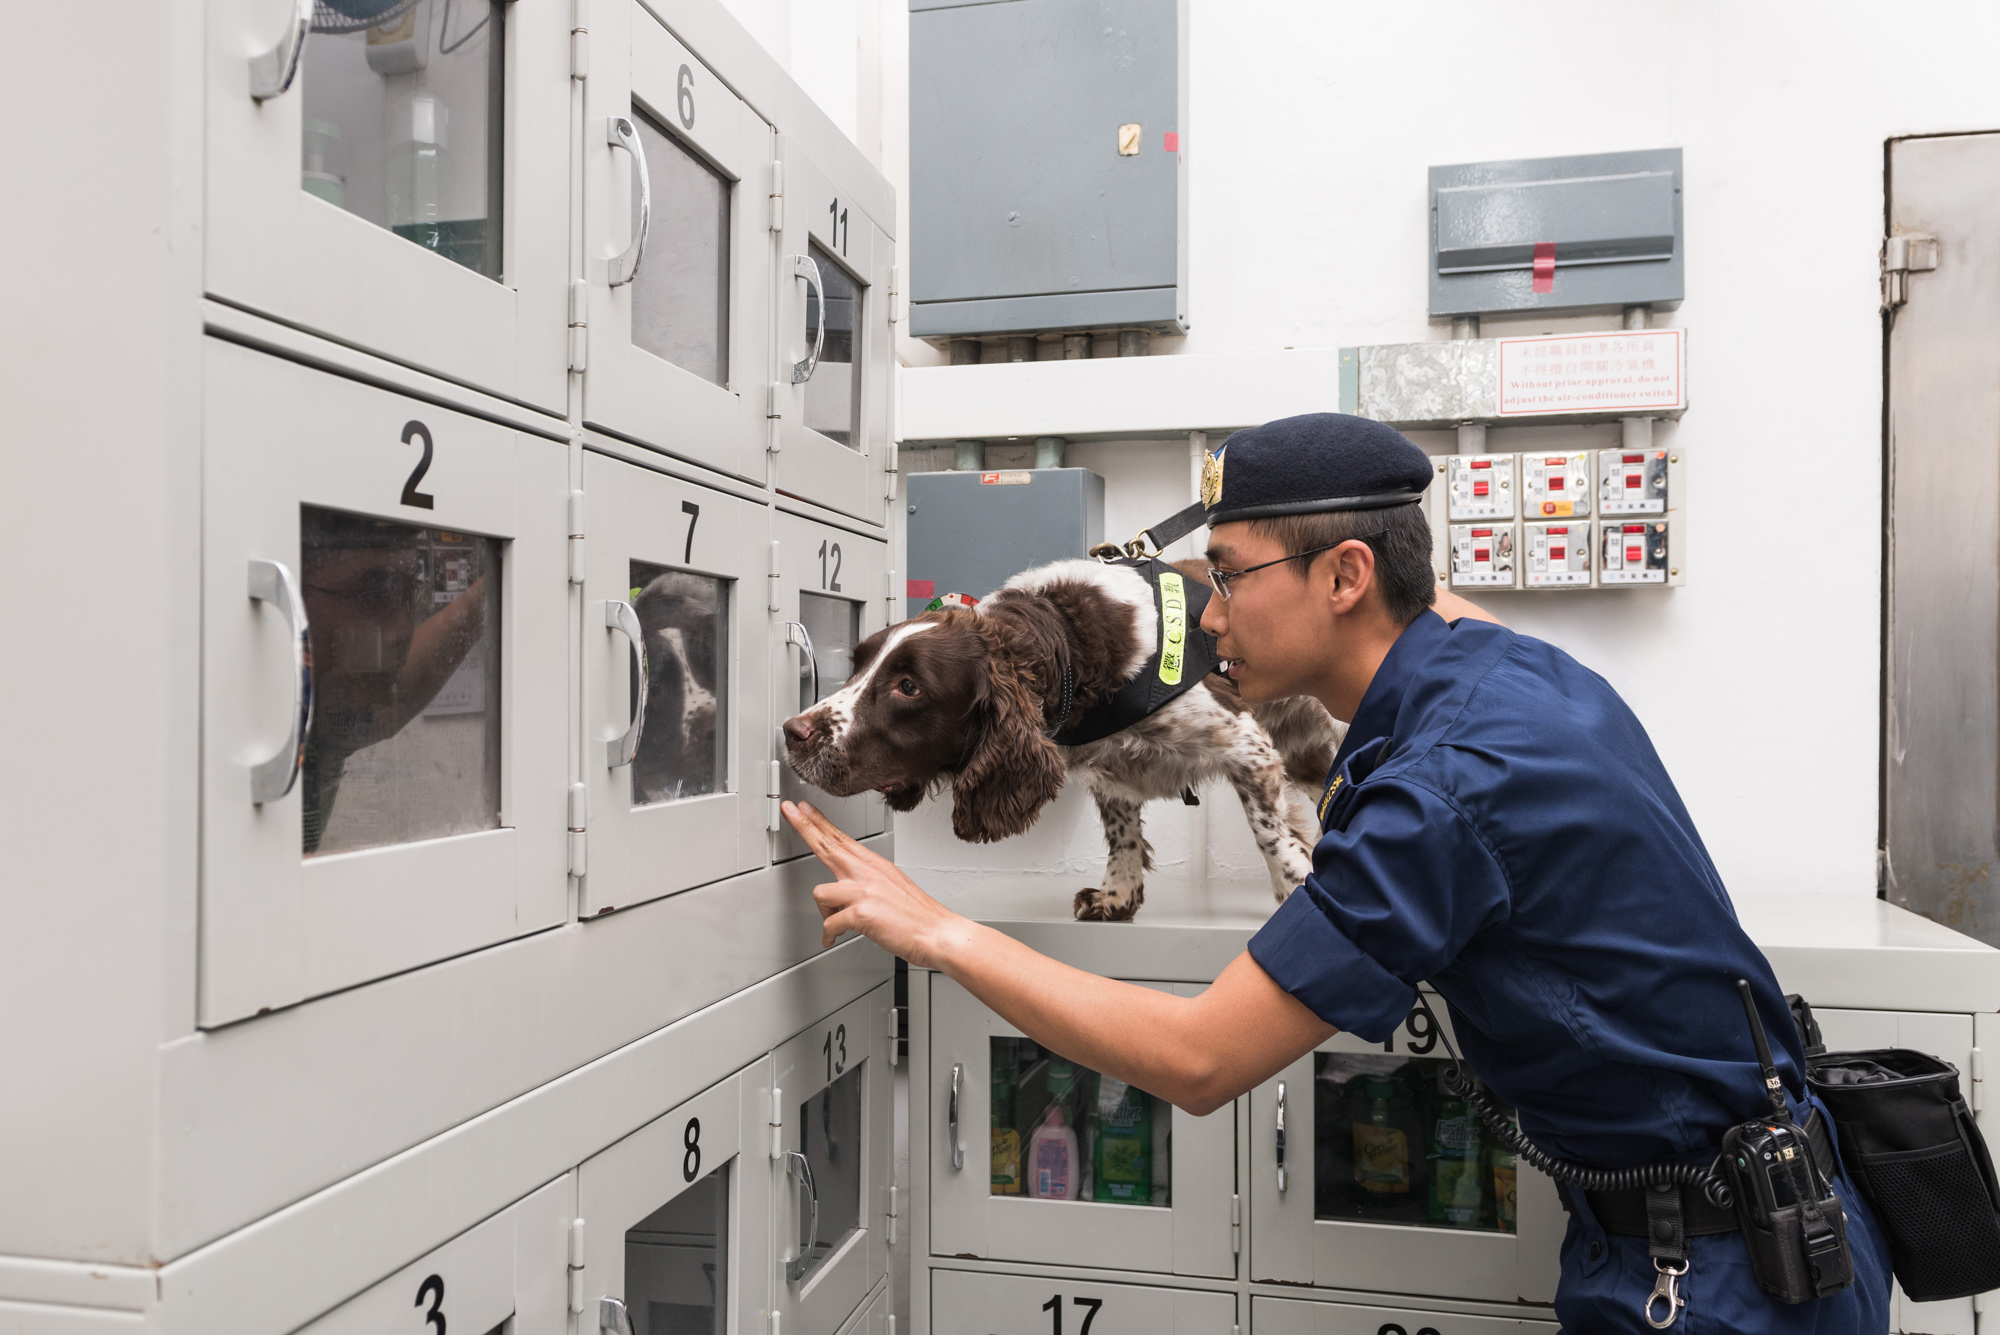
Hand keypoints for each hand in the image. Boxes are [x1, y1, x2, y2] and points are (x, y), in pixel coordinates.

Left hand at [782, 800, 974, 964]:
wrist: (937, 932)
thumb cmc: (918, 915)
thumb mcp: (894, 886)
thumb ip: (868, 882)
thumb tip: (849, 890)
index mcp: (874, 865)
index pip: (841, 837)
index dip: (819, 821)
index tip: (804, 808)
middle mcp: (867, 872)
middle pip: (827, 843)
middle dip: (804, 825)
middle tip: (789, 810)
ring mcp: (863, 890)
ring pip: (820, 892)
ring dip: (825, 913)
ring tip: (837, 923)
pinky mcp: (861, 912)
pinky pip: (829, 924)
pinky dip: (829, 935)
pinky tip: (833, 939)